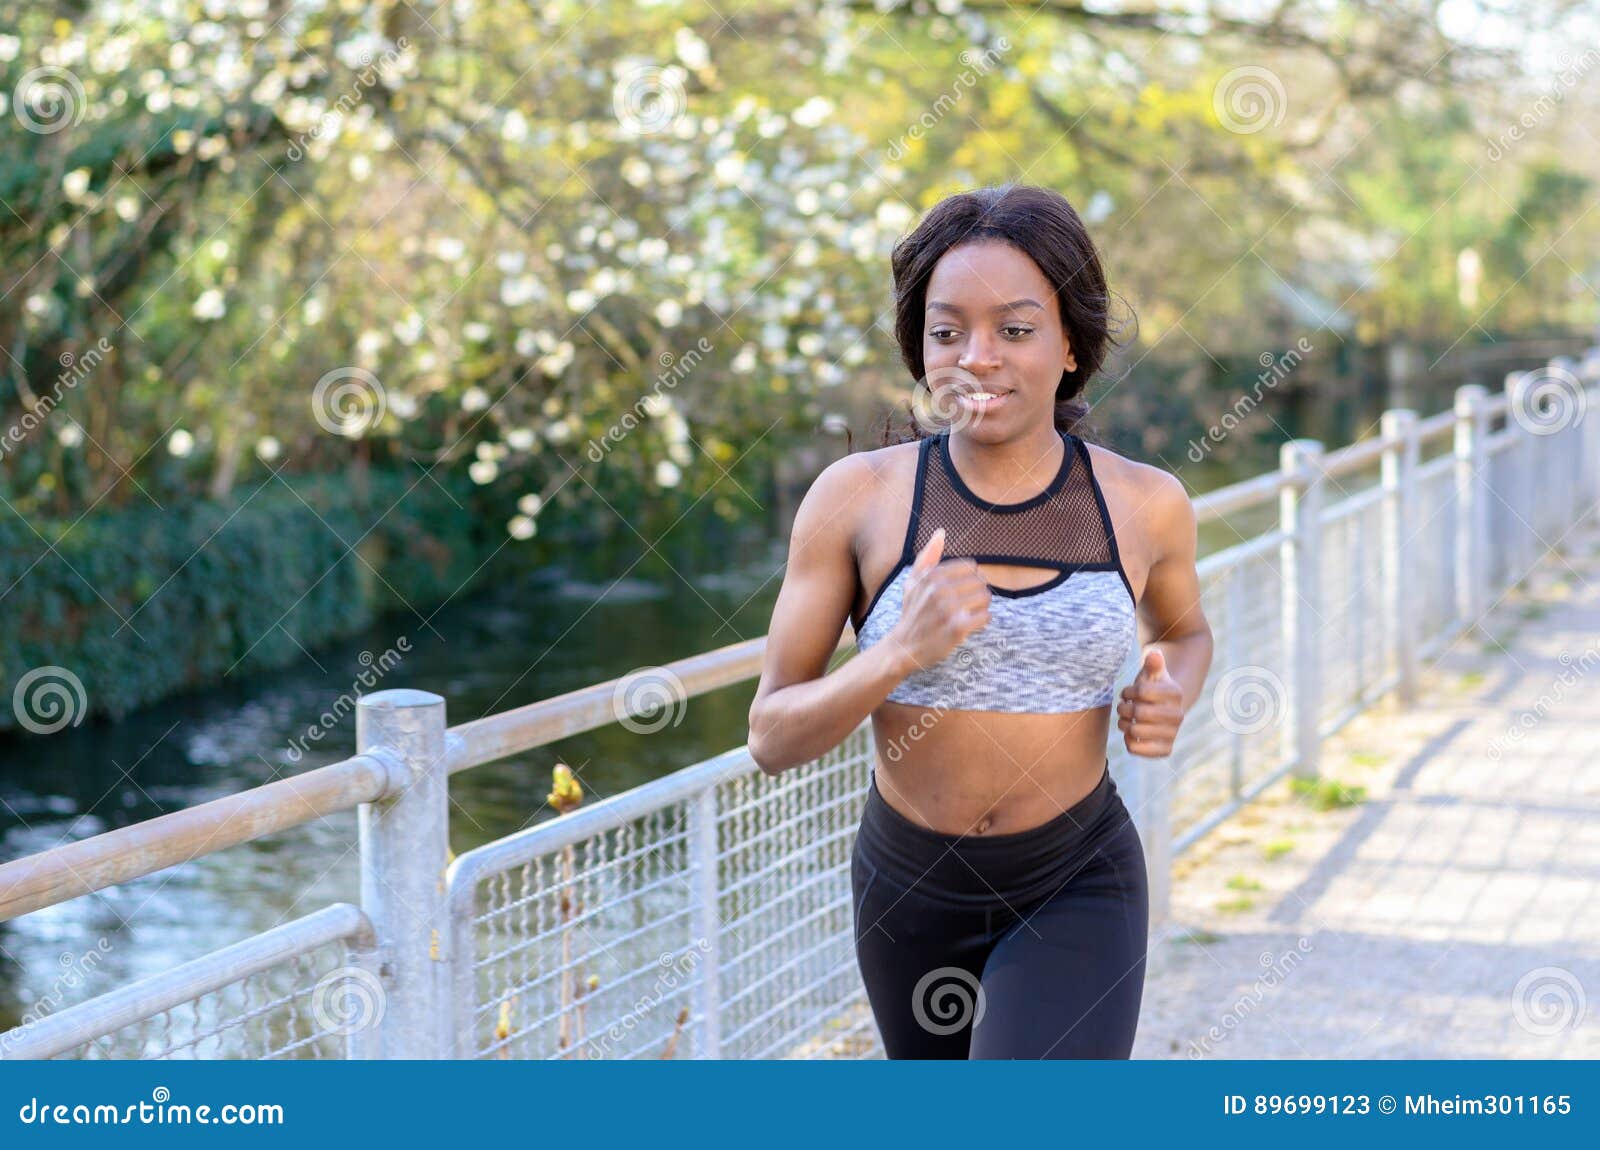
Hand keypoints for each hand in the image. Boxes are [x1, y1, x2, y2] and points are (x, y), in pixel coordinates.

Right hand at [886, 528, 990, 673]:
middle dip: (977, 592)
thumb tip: (941, 532)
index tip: (961, 591)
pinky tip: (971, 624)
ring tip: (970, 613)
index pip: (971, 567)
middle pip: (981, 581)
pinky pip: (986, 616)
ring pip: (985, 598)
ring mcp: (948, 609)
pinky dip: (982, 621)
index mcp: (931, 575)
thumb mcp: (913, 582)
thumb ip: (927, 556)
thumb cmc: (912, 612)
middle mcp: (939, 589)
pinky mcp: (957, 628)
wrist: (904, 647)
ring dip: (981, 606)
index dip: (970, 579)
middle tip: (967, 604)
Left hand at [1117, 648, 1183, 757]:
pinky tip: (1131, 733)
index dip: (1128, 691)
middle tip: (1123, 707)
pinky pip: (1136, 749)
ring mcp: (1172, 734)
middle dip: (1124, 708)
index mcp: (1175, 693)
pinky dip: (1128, 741)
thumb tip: (1154, 654)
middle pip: (1137, 712)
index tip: (1128, 692)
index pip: (1141, 691)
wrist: (1163, 711)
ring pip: (1134, 731)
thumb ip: (1153, 664)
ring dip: (1124, 724)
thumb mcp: (1152, 674)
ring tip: (1126, 719)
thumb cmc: (1153, 689)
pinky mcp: (1164, 750)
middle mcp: (1178, 715)